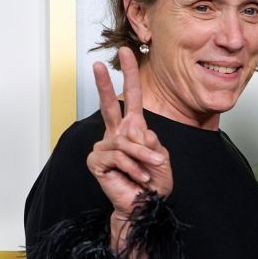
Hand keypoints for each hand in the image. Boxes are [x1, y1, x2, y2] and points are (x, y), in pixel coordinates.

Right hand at [86, 47, 172, 247]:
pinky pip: (118, 156)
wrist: (146, 205)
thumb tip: (137, 131)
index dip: (130, 75)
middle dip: (105, 84)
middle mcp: (116, 135)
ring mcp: (105, 147)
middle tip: (97, 64)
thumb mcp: (160, 157)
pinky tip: (138, 177)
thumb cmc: (154, 183)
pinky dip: (132, 166)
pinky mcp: (97, 161)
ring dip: (142, 156)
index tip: (127, 52)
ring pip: (124, 141)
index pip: (132, 98)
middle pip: (109, 105)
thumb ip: (150, 141)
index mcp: (133, 129)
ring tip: (150, 169)